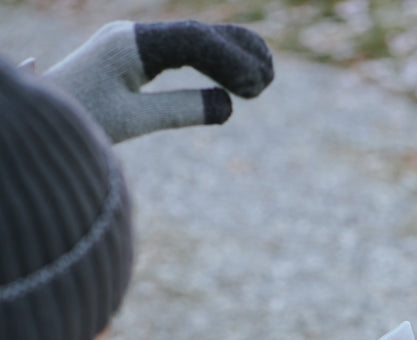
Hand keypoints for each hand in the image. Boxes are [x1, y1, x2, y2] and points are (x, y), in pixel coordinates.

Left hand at [44, 20, 273, 142]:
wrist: (42, 126)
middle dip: (237, 52)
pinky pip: (181, 54)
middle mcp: (132, 35)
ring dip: (228, 57)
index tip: (257, 86)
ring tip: (262, 78)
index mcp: (129, 44)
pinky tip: (232, 80)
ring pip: (191, 42)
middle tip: (270, 77)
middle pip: (196, 34)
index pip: (192, 41)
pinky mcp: (132, 58)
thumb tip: (227, 104)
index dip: (230, 61)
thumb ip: (180, 109)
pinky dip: (210, 65)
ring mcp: (132, 44)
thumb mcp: (133, 121)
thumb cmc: (81, 122)